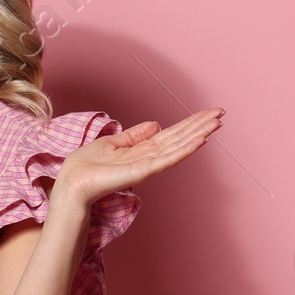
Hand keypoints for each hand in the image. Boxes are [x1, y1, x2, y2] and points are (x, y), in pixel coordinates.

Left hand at [51, 109, 221, 208]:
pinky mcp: (142, 172)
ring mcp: (148, 165)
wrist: (72, 182)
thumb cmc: (87, 166)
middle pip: (180, 138)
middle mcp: (149, 157)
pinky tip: (199, 140)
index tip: (209, 113)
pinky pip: (167, 158)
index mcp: (143, 149)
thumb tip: (155, 124)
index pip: (172, 134)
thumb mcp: (113, 143)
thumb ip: (135, 135)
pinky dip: (184, 149)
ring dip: (199, 135)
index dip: (190, 123)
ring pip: (179, 147)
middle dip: (201, 126)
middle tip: (222, 113)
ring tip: (216, 124)